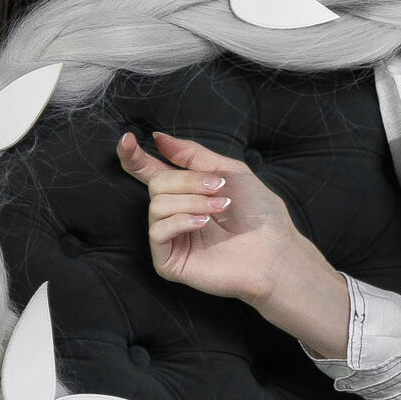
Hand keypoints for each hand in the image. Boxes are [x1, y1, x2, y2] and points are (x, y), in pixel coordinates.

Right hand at [116, 129, 309, 306]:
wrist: (274, 251)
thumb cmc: (258, 214)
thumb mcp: (229, 171)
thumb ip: (193, 155)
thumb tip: (159, 138)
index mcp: (185, 191)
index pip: (149, 171)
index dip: (134, 156)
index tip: (126, 139)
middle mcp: (173, 213)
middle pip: (156, 183)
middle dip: (188, 181)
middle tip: (219, 186)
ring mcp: (170, 238)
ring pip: (157, 205)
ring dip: (192, 201)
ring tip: (221, 208)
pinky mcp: (168, 261)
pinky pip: (158, 232)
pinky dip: (181, 221)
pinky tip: (204, 224)